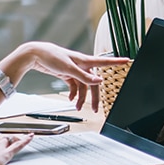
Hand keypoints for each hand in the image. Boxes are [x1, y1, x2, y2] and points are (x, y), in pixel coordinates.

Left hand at [2, 43, 130, 112]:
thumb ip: (84, 76)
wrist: (35, 55)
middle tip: (96, 109)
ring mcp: (74, 70)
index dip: (116, 62)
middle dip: (94, 97)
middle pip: (92, 83)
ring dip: (80, 98)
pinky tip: (70, 99)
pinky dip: (73, 93)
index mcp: (84, 61)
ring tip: (77, 107)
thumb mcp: (68, 68)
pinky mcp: (67, 74)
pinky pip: (74, 86)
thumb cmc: (52, 56)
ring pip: (82, 87)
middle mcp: (81, 66)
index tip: (127, 60)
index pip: (104, 62)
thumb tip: (99, 81)